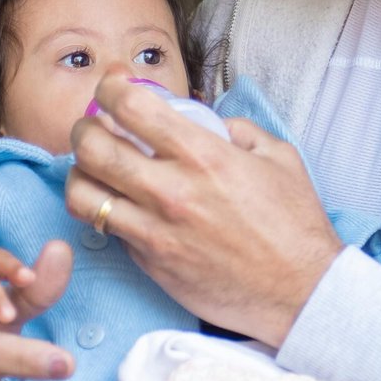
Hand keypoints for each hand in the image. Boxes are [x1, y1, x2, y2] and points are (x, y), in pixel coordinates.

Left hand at [65, 70, 343, 345]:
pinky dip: (105, 211)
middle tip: (94, 127)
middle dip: (84, 128)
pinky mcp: (150, 262)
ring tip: (93, 168)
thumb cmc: (293, 225)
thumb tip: (206, 120)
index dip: (111, 89)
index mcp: (204, 156)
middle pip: (92, 148)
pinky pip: (108, 229)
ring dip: (80, 173)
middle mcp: (171, 191)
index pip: (131, 108)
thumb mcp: (278, 157)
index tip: (113, 88)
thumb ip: (237, 130)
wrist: (299, 293)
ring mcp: (155, 230)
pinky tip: (121, 204)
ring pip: (82, 194)